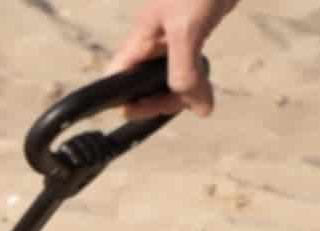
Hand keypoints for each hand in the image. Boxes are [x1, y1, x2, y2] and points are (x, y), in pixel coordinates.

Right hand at [107, 0, 238, 117]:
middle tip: (186, 102)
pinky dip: (195, 81)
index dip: (126, 103)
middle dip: (161, 101)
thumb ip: (185, 72)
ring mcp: (168, 42)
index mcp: (136, 43)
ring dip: (181, 93)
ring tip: (201, 96)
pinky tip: (206, 85)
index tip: (151, 109)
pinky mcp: (190, 36)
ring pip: (165, 81)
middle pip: (140, 89)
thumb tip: (198, 108)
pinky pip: (185, 68)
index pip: (113, 85)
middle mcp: (147, 46)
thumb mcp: (187, 32)